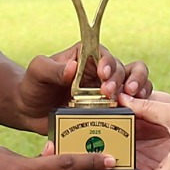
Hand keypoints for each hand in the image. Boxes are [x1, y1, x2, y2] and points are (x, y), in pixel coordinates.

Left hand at [12, 44, 153, 132]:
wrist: (30, 110)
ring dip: (139, 89)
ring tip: (132, 100)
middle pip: (124, 69)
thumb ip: (52, 69)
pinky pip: (132, 106)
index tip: (103, 74)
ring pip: (136, 83)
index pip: (104, 55)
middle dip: (122, 79)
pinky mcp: (110, 110)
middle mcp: (101, 71)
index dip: (108, 63)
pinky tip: (135, 115)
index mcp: (87, 56)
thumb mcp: (38, 72)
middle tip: (110, 93)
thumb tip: (72, 68)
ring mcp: (108, 91)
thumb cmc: (33, 85)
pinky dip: (138, 108)